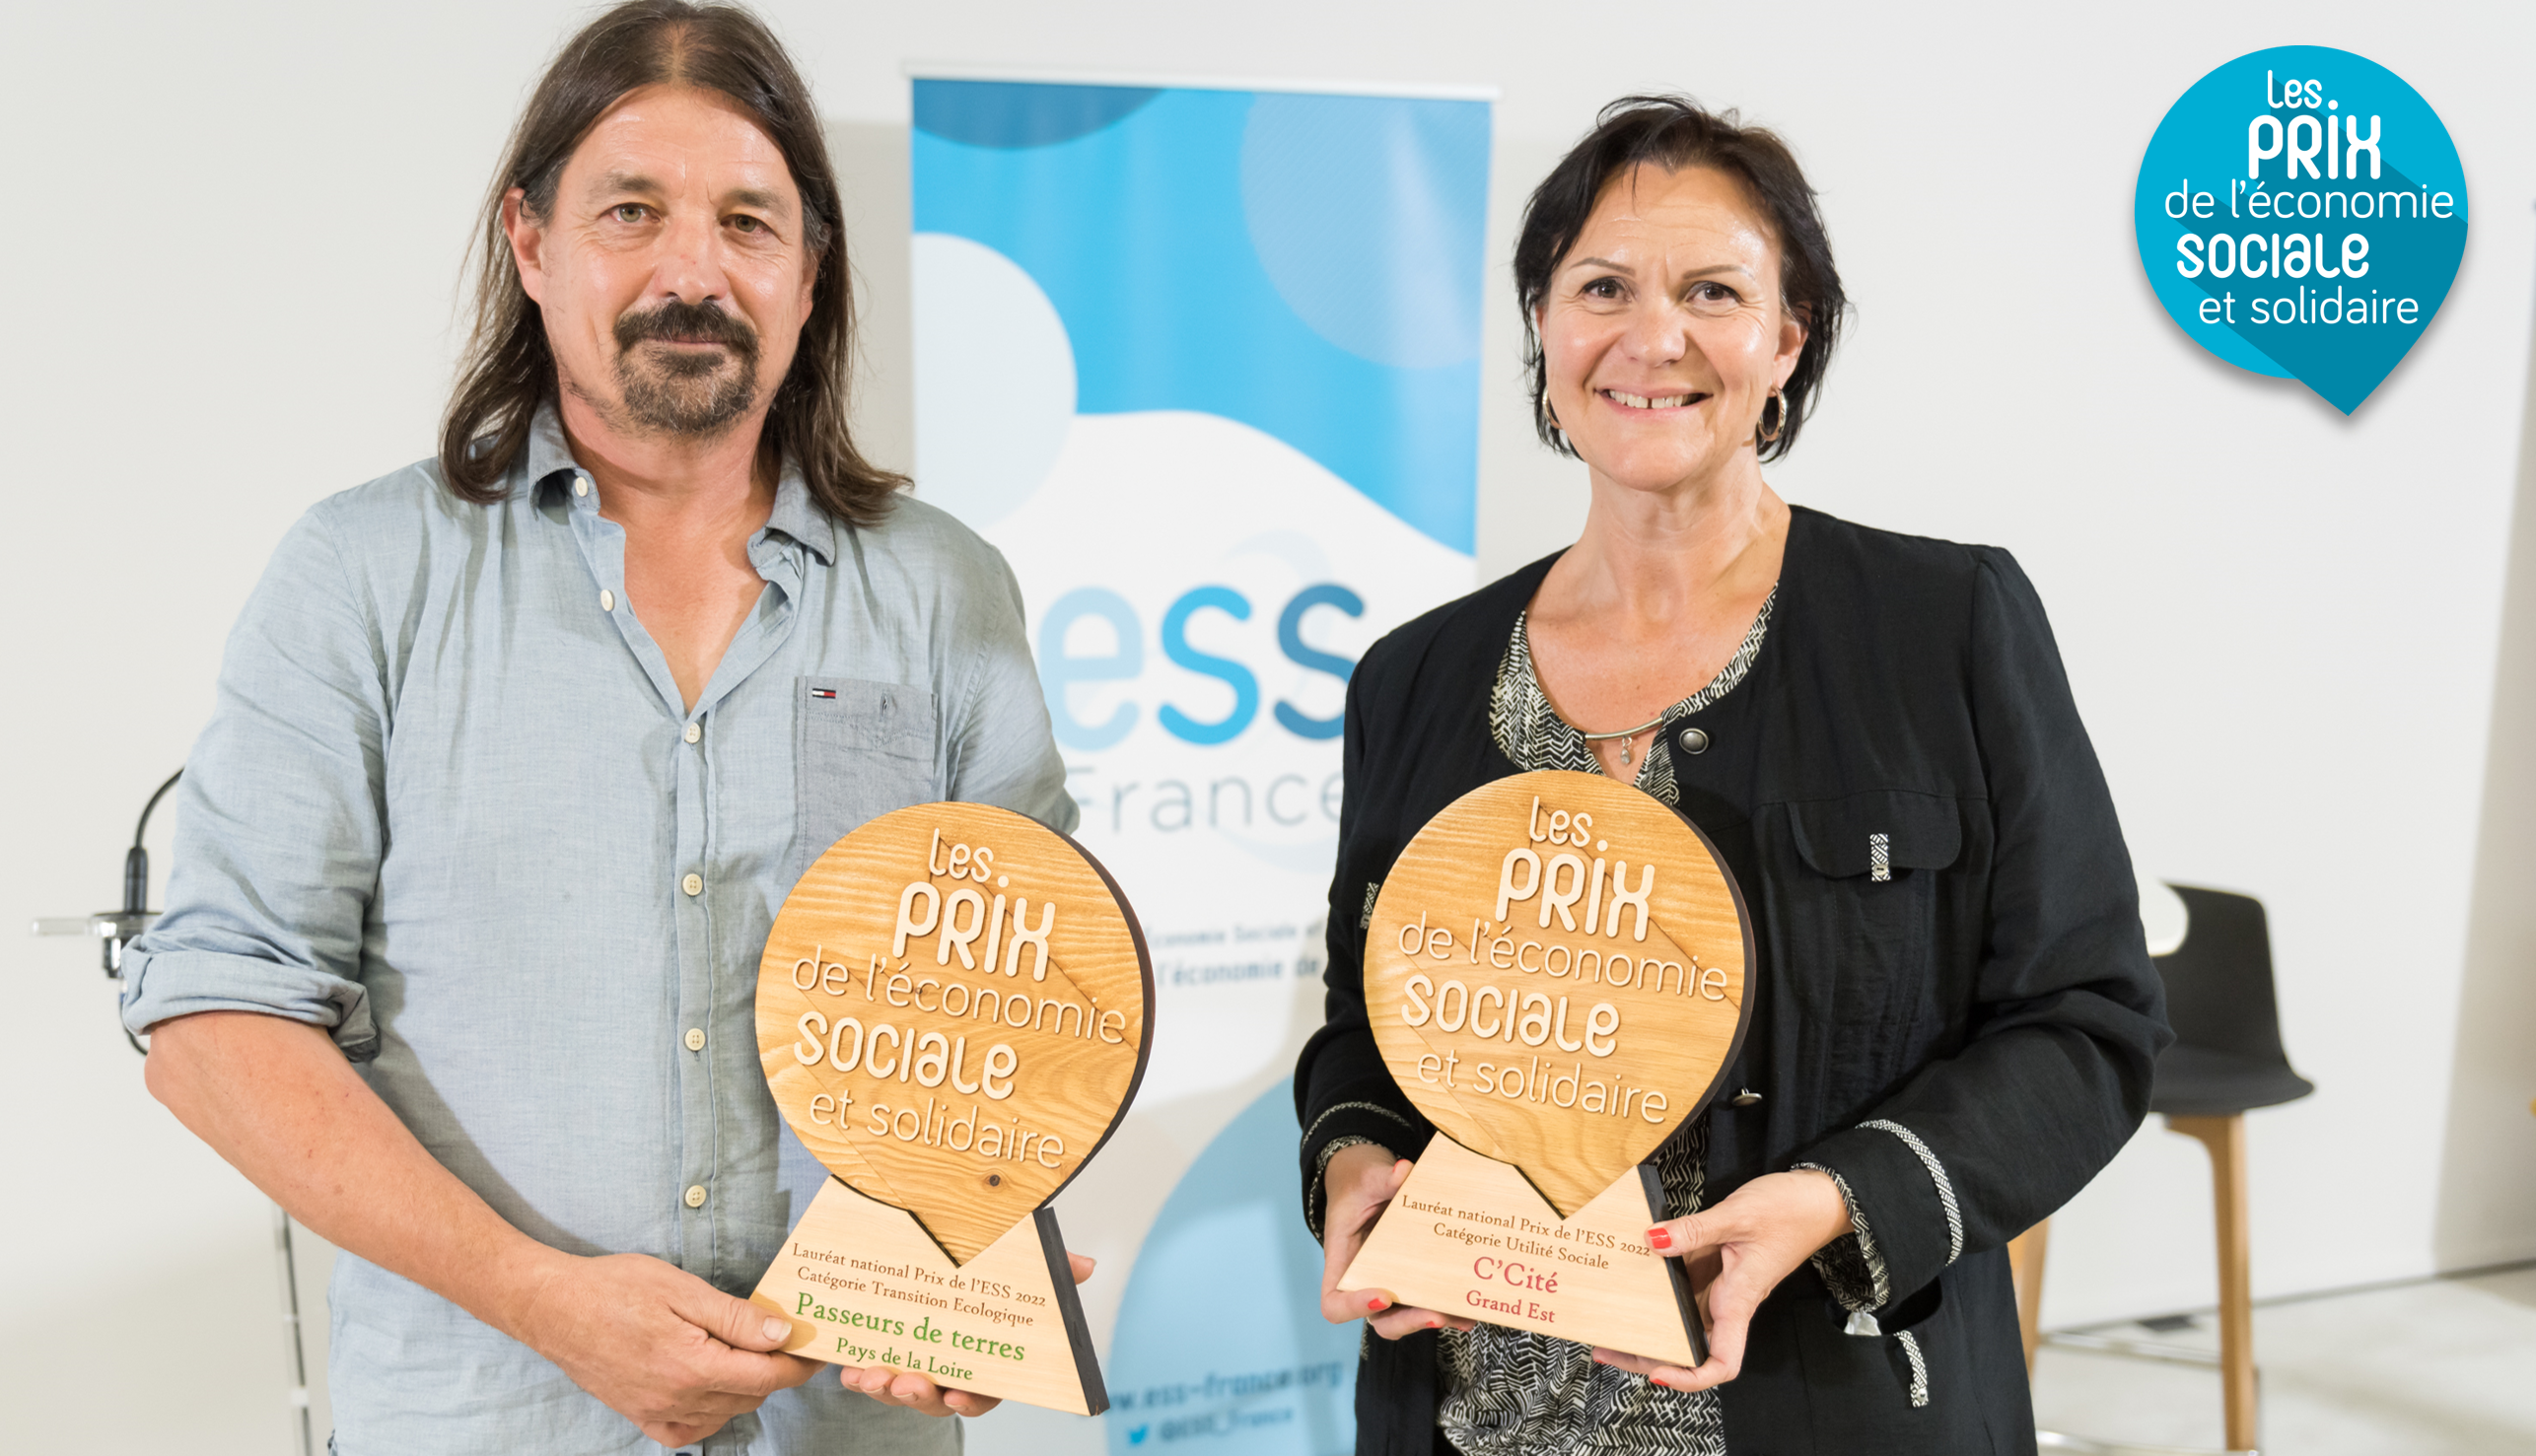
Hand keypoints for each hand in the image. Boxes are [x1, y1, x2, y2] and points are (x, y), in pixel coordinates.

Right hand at [509, 1251, 822, 1446]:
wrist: (552, 1307)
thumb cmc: (614, 1288)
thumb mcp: (683, 1289)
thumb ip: (737, 1317)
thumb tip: (783, 1334)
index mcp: (693, 1366)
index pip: (767, 1376)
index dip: (799, 1365)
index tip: (819, 1351)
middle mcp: (677, 1398)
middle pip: (750, 1395)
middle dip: (775, 1371)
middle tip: (783, 1341)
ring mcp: (655, 1411)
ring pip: (724, 1413)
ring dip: (745, 1389)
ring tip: (745, 1353)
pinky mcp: (638, 1414)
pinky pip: (686, 1429)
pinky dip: (709, 1413)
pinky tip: (711, 1388)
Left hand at [838, 1252, 1096, 1415]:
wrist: (916, 1240)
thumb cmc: (976, 1260)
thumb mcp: (1011, 1257)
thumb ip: (1046, 1264)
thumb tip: (1087, 1265)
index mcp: (982, 1353)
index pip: (983, 1390)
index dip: (971, 1399)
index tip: (957, 1396)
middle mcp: (947, 1365)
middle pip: (937, 1397)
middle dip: (921, 1396)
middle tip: (908, 1382)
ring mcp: (911, 1362)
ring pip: (900, 1390)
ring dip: (886, 1388)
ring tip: (873, 1374)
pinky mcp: (878, 1353)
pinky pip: (869, 1376)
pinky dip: (859, 1376)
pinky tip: (850, 1369)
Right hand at [1318, 1144, 1474, 1338]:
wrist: (1371, 1183)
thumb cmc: (1359, 1184)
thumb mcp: (1366, 1178)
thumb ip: (1382, 1178)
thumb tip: (1403, 1171)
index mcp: (1343, 1263)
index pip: (1334, 1303)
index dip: (1355, 1308)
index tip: (1383, 1296)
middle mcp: (1366, 1281)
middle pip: (1379, 1321)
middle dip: (1408, 1322)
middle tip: (1435, 1314)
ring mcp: (1391, 1284)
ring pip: (1408, 1317)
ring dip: (1436, 1320)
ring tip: (1464, 1316)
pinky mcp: (1414, 1279)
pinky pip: (1427, 1303)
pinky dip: (1449, 1309)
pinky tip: (1471, 1309)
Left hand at [1592, 1169, 1850, 1393]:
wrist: (1819, 1198)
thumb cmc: (1792, 1211)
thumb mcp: (1737, 1215)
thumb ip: (1693, 1230)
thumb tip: (1653, 1240)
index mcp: (1740, 1300)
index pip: (1722, 1362)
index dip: (1691, 1377)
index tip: (1657, 1371)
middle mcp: (1730, 1301)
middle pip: (1691, 1347)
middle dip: (1649, 1354)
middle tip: (1606, 1348)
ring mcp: (1723, 1287)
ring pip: (1684, 1320)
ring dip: (1650, 1326)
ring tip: (1609, 1323)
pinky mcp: (1718, 1269)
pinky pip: (1685, 1289)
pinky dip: (1660, 1292)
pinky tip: (1634, 1279)